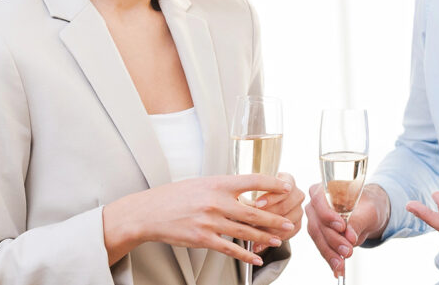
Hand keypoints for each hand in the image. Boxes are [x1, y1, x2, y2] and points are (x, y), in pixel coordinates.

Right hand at [103, 174, 295, 265]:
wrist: (149, 212)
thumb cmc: (174, 196)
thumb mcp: (200, 184)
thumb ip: (222, 189)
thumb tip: (244, 192)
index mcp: (217, 183)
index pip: (252, 180)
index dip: (273, 184)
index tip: (288, 186)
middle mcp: (216, 201)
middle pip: (254, 210)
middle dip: (275, 218)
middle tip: (289, 222)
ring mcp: (210, 221)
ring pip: (245, 231)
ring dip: (265, 237)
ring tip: (279, 240)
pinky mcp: (203, 239)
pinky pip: (230, 248)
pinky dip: (246, 254)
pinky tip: (256, 258)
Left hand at [251, 172, 304, 253]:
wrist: (262, 204)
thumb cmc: (254, 192)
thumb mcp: (252, 189)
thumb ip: (252, 194)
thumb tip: (247, 206)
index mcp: (288, 180)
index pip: (284, 187)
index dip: (271, 197)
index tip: (257, 204)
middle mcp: (297, 194)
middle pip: (287, 205)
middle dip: (270, 214)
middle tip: (254, 222)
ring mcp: (299, 210)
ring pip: (289, 221)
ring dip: (270, 229)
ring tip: (254, 236)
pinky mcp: (297, 225)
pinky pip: (288, 234)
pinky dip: (272, 240)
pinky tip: (258, 245)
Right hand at [305, 182, 389, 278]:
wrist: (369, 214)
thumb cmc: (368, 205)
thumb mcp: (369, 210)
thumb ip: (358, 221)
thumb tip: (349, 236)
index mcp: (324, 190)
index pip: (318, 200)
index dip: (327, 214)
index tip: (341, 226)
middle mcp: (315, 205)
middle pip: (318, 223)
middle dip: (333, 240)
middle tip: (348, 251)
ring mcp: (315, 221)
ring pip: (318, 238)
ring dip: (330, 253)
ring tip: (342, 264)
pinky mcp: (320, 236)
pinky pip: (323, 248)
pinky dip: (331, 259)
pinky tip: (338, 269)